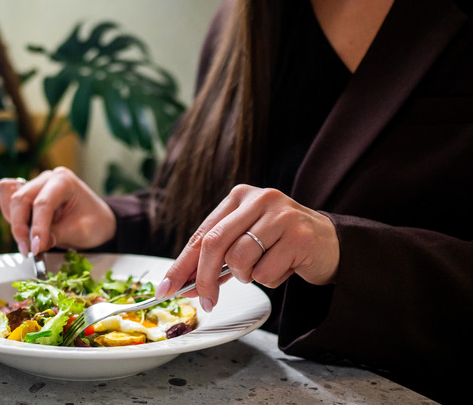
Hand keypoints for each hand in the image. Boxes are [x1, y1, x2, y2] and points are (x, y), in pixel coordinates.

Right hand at [0, 167, 116, 256]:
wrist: (98, 221)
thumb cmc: (95, 222)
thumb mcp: (82, 231)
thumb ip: (58, 235)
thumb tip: (36, 245)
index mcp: (64, 181)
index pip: (43, 203)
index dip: (37, 228)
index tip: (35, 248)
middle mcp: (46, 179)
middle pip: (21, 199)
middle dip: (20, 227)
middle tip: (27, 250)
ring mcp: (35, 185)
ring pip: (12, 200)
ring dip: (15, 223)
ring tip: (27, 243)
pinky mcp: (28, 196)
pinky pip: (8, 201)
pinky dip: (10, 217)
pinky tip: (23, 231)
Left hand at [155, 184, 339, 311]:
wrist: (331, 244)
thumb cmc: (280, 243)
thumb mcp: (246, 240)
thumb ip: (218, 256)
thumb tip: (185, 282)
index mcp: (239, 197)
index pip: (202, 234)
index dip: (181, 264)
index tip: (166, 288)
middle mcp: (259, 199)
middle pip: (215, 244)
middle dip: (204, 279)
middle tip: (205, 301)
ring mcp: (281, 215)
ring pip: (240, 260)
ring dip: (246, 276)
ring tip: (265, 267)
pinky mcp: (300, 236)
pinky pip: (266, 273)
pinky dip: (271, 280)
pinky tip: (285, 267)